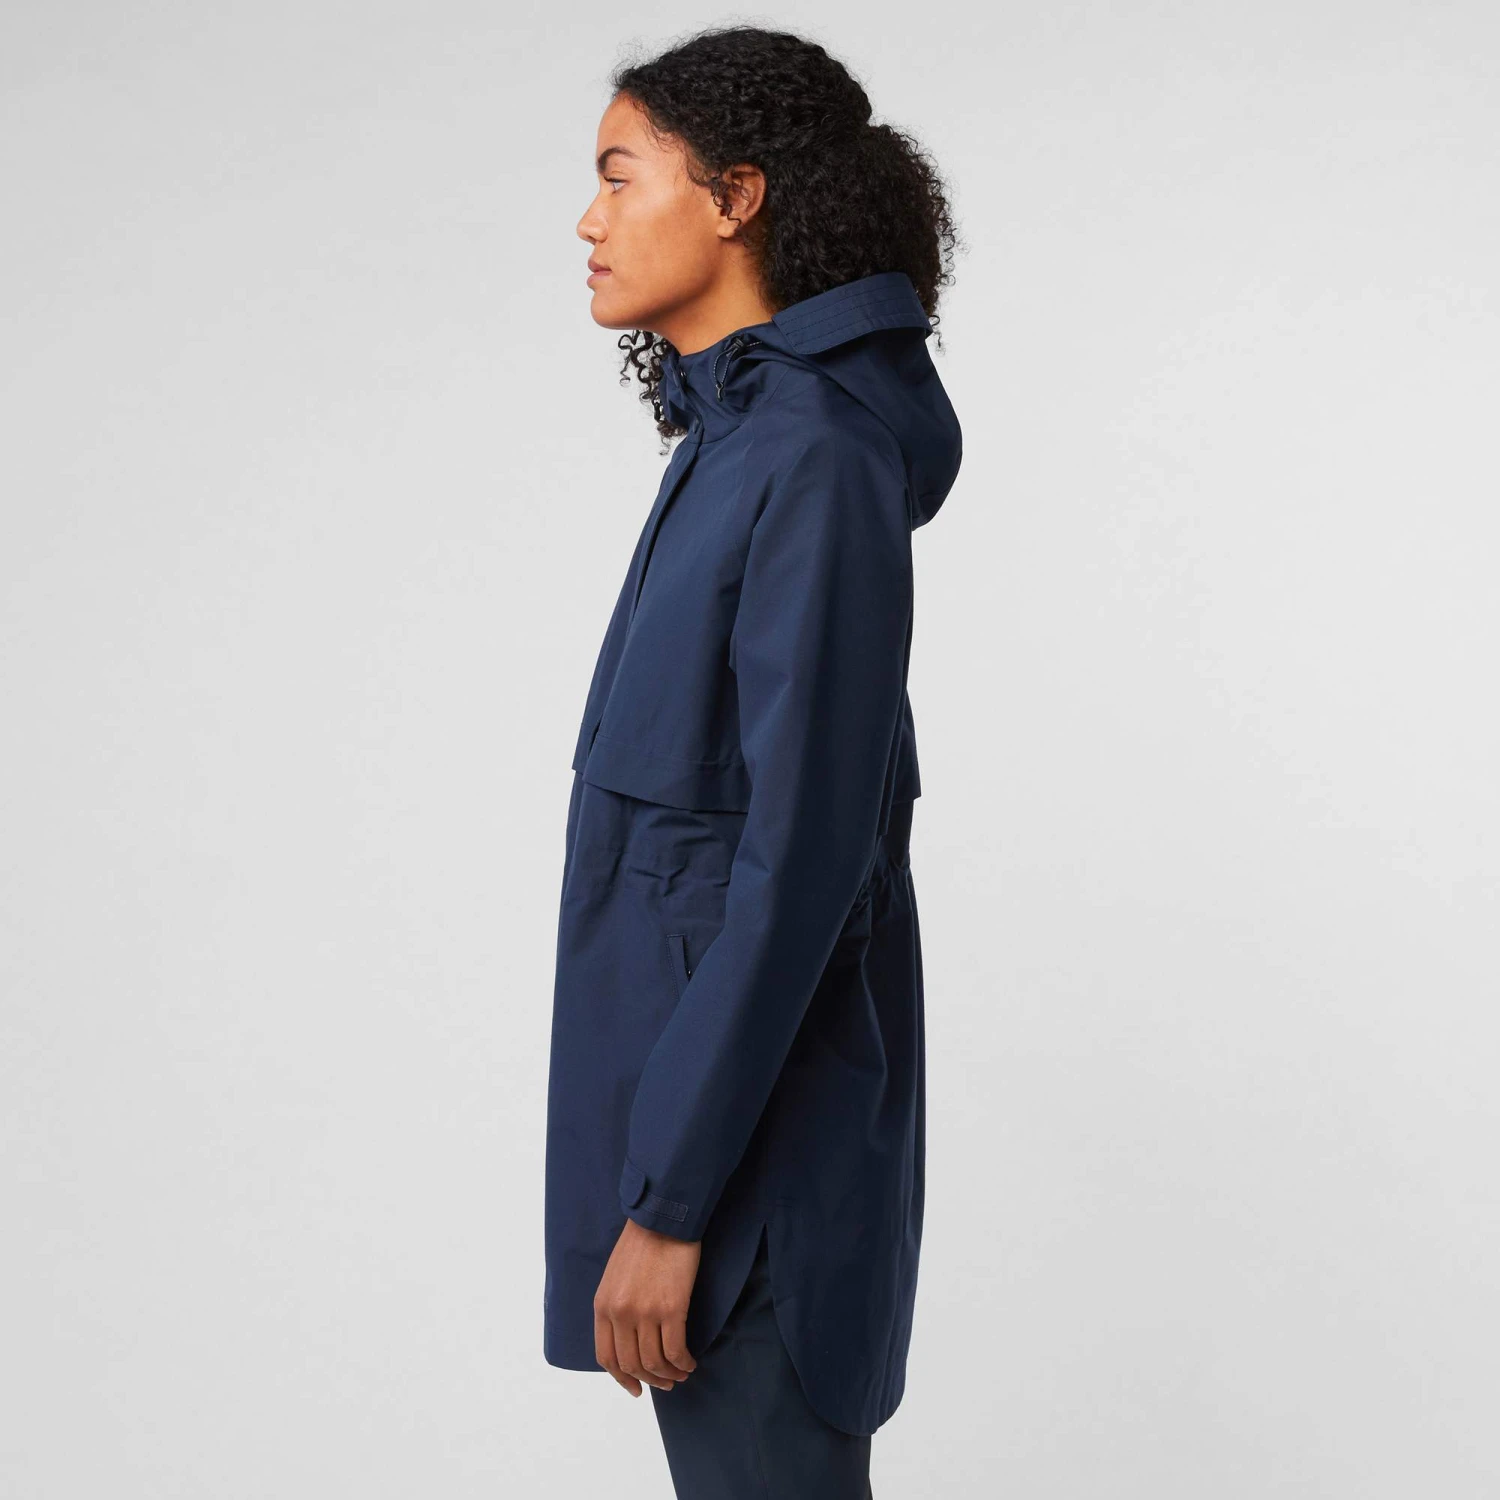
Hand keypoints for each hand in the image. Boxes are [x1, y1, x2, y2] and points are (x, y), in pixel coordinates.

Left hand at [594, 1217, 700, 1395]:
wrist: (664, 1219)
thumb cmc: (642, 1243)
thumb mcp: (615, 1277)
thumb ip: (616, 1307)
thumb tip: (628, 1338)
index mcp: (602, 1305)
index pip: (606, 1356)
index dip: (622, 1378)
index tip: (636, 1388)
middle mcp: (620, 1313)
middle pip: (632, 1364)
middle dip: (650, 1380)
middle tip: (665, 1383)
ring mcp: (644, 1313)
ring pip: (655, 1362)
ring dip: (669, 1374)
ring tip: (681, 1373)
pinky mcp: (671, 1309)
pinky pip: (675, 1350)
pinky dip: (683, 1362)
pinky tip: (690, 1362)